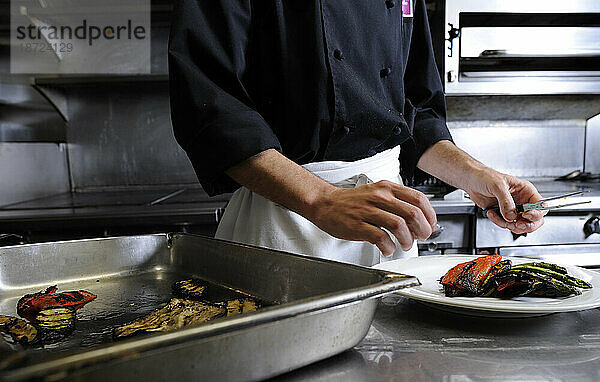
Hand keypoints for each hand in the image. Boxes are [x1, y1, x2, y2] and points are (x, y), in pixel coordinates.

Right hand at [308, 180, 436, 254]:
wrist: (326, 204)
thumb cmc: (352, 202)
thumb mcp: (377, 193)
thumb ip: (397, 203)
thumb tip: (419, 220)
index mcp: (387, 188)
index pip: (419, 199)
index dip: (429, 216)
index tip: (429, 226)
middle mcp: (379, 197)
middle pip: (412, 213)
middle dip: (421, 230)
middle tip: (419, 238)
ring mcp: (367, 211)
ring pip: (399, 226)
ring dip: (406, 240)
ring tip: (404, 245)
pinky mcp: (357, 225)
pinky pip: (380, 238)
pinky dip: (389, 247)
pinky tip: (387, 248)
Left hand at [466, 169, 545, 233]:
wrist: (471, 181)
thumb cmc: (485, 177)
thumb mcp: (498, 186)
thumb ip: (506, 201)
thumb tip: (511, 215)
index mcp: (526, 190)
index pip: (541, 205)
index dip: (537, 213)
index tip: (526, 215)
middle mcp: (522, 201)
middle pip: (535, 219)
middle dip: (526, 224)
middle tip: (516, 224)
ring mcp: (514, 209)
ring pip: (521, 225)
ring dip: (510, 225)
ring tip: (500, 217)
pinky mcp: (504, 214)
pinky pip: (507, 225)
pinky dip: (500, 223)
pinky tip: (492, 214)